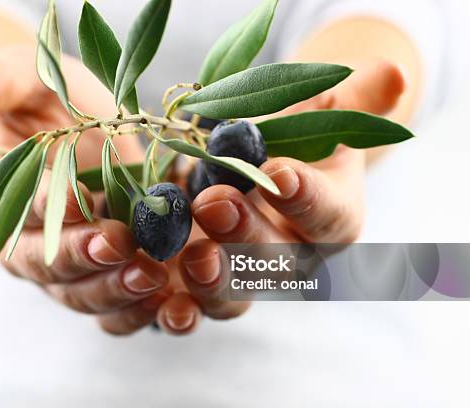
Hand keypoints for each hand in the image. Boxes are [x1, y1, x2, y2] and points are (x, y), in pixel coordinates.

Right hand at [0, 45, 172, 331]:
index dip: (45, 207)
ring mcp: (71, 264)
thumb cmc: (47, 102)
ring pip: (84, 293)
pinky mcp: (109, 273)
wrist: (78, 127)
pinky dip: (139, 307)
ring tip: (152, 276)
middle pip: (48, 267)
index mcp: (1, 200)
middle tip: (121, 246)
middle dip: (84, 259)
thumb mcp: (24, 80)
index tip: (78, 197)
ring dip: (115, 290)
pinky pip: (117, 304)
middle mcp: (31, 242)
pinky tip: (169, 298)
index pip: (17, 210)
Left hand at [152, 60, 405, 334]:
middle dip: (247, 236)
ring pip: (236, 297)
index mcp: (330, 218)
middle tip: (215, 203)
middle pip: (277, 263)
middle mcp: (292, 260)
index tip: (280, 173)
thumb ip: (346, 102)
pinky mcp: (202, 289)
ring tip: (190, 256)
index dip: (306, 198)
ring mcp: (246, 281)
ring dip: (212, 280)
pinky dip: (174, 307)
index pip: (328, 215)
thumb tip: (390, 75)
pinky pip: (191, 308)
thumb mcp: (314, 116)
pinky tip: (150, 288)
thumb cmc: (287, 140)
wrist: (246, 171)